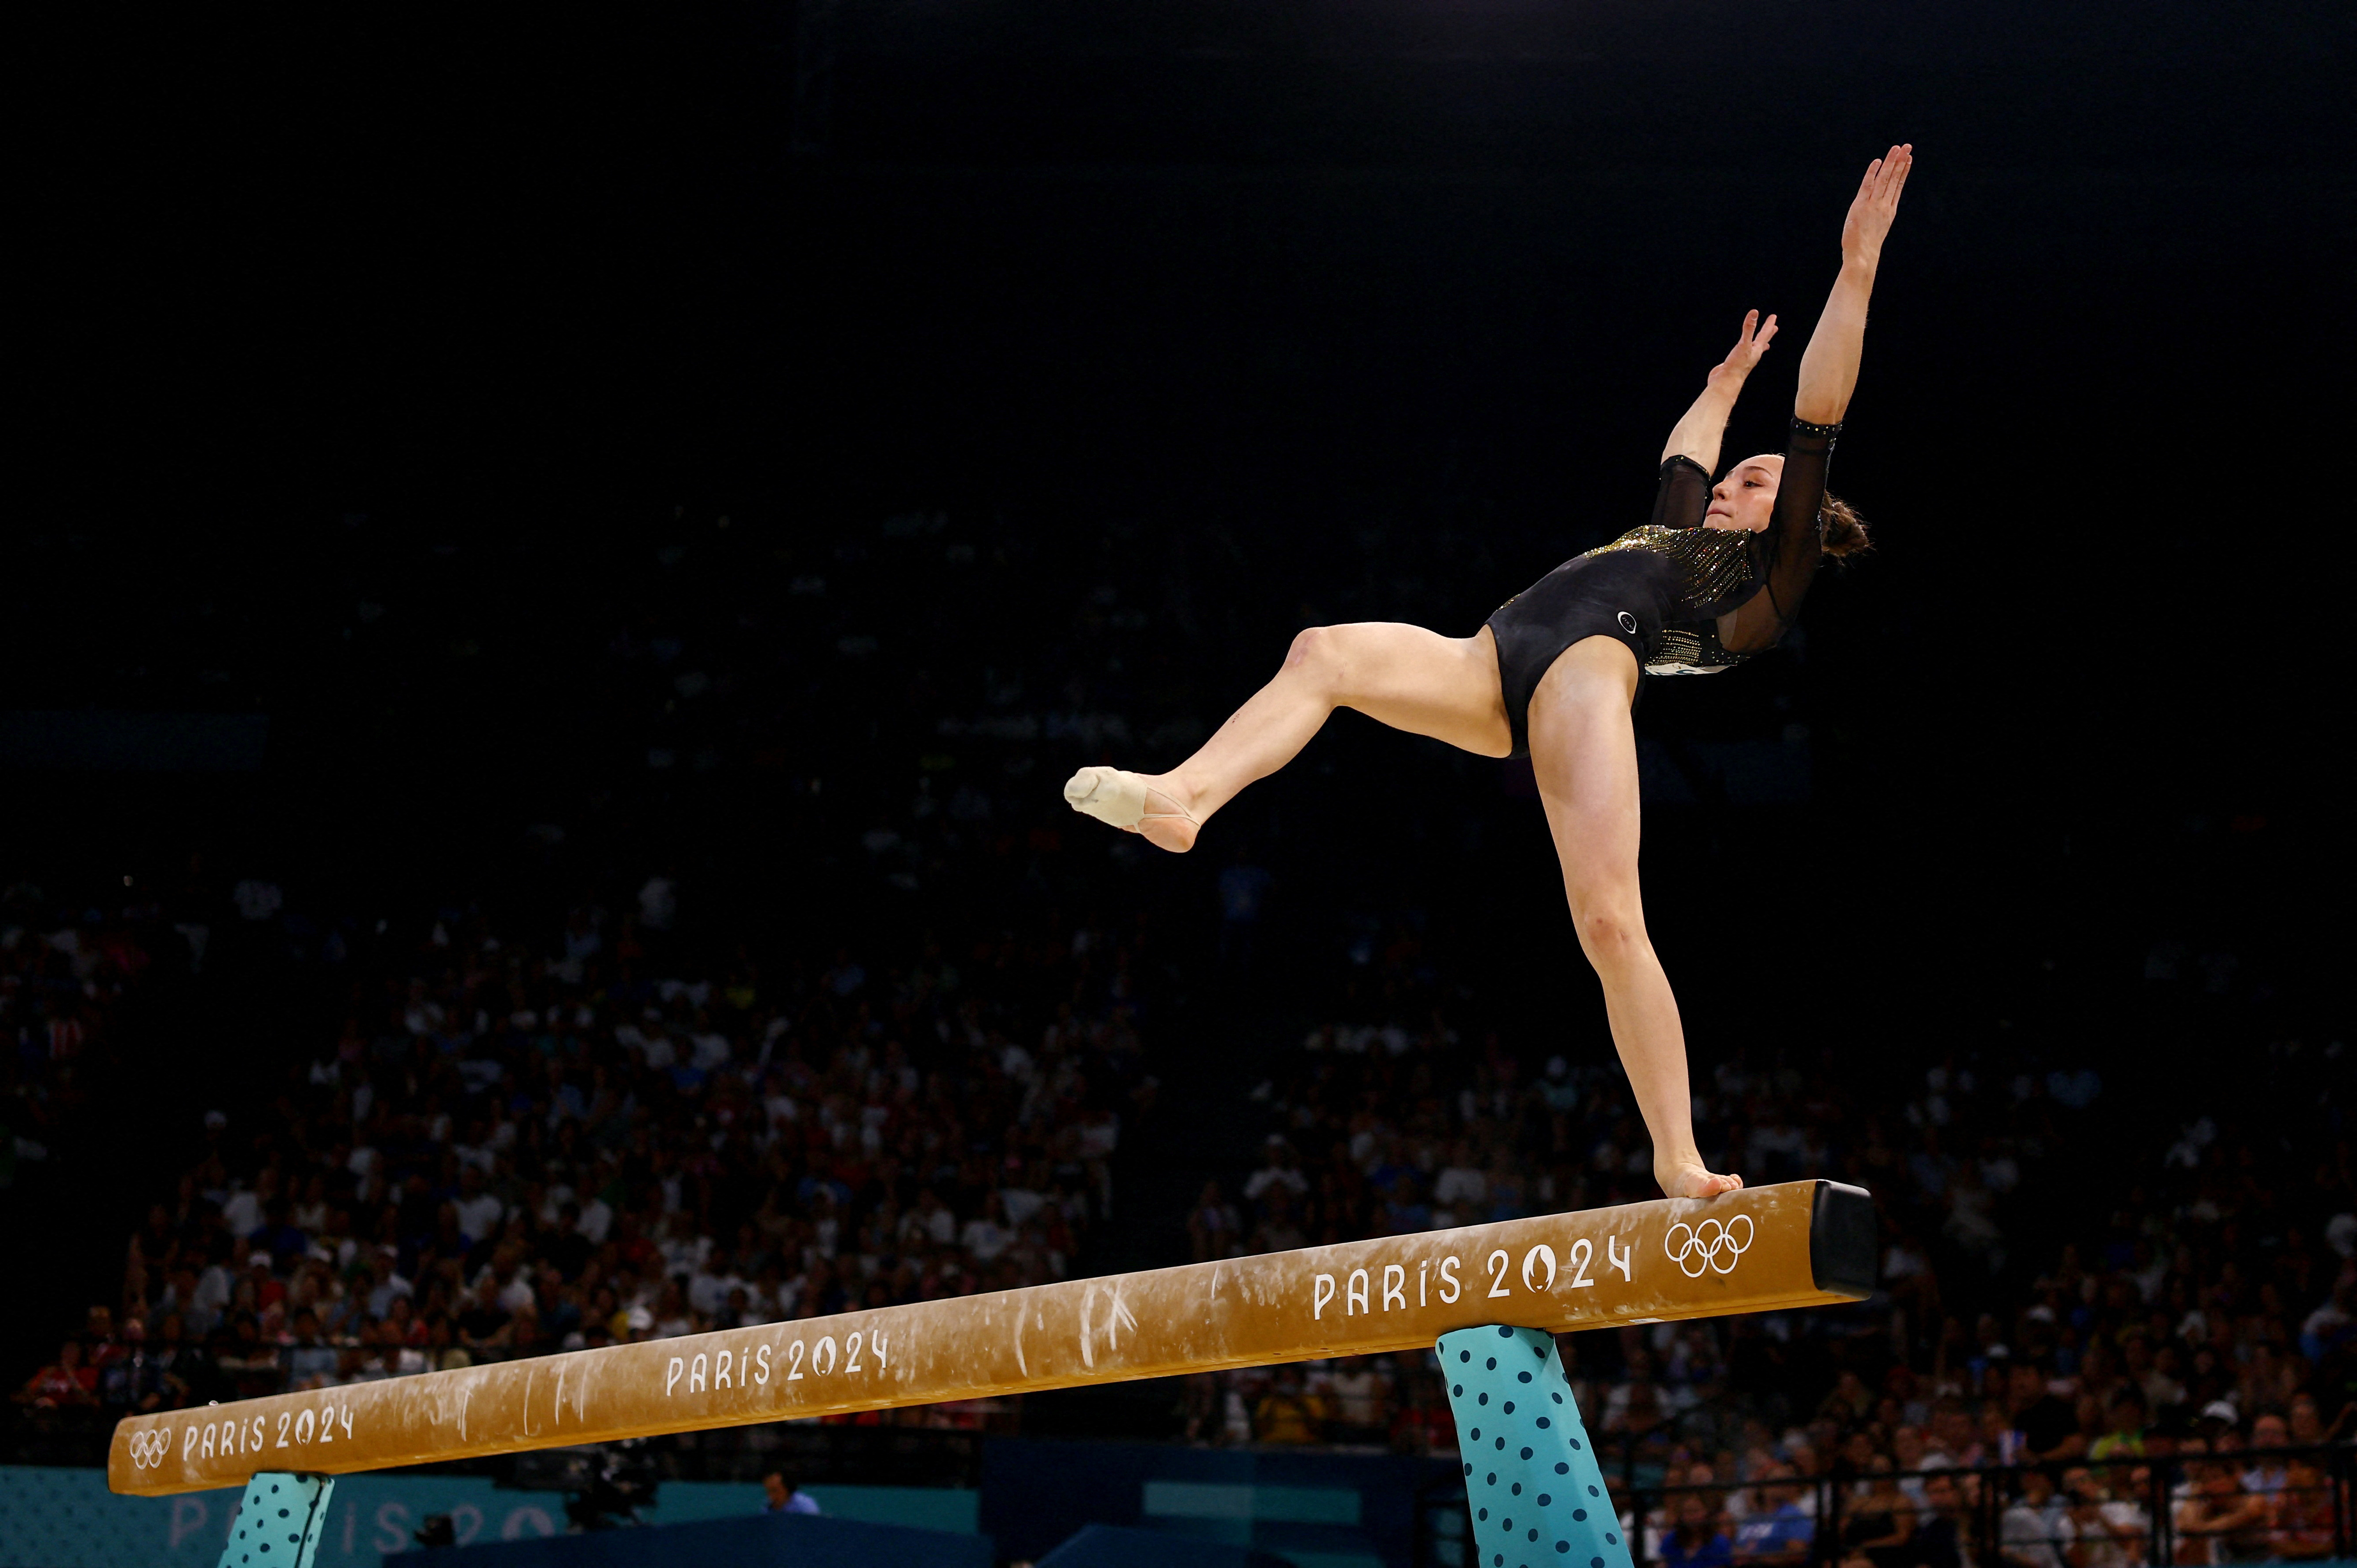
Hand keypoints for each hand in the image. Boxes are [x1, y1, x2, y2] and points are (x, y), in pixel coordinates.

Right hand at [1706, 309, 1777, 387]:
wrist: (1726, 382)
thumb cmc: (1736, 365)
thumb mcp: (1743, 344)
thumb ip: (1748, 328)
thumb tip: (1754, 313)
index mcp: (1756, 350)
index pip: (1764, 335)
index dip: (1768, 325)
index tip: (1773, 317)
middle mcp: (1752, 355)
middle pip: (1763, 342)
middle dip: (1768, 334)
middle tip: (1774, 328)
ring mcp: (1744, 360)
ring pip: (1755, 350)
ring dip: (1760, 344)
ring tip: (1763, 343)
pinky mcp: (1736, 364)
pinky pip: (1743, 354)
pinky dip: (1746, 351)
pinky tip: (1742, 352)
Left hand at [1840, 143, 1912, 265]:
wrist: (1862, 256)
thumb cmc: (1866, 247)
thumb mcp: (1877, 229)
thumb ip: (1878, 216)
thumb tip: (1877, 210)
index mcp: (1890, 210)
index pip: (1898, 186)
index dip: (1903, 171)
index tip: (1908, 159)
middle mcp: (1884, 205)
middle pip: (1894, 179)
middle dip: (1901, 161)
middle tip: (1907, 146)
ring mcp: (1874, 205)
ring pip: (1884, 179)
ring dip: (1891, 162)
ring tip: (1897, 148)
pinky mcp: (1862, 206)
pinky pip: (1868, 185)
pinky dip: (1873, 173)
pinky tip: (1878, 161)